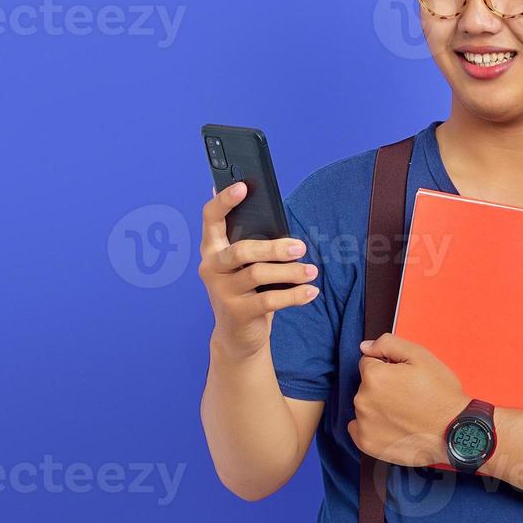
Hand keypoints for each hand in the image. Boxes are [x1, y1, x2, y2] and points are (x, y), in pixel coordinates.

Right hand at [197, 180, 319, 362]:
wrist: (238, 336)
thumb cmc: (248, 291)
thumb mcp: (247, 265)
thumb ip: (254, 243)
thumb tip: (277, 218)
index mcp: (212, 248)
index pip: (211, 217)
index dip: (224, 200)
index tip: (243, 186)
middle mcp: (211, 267)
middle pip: (241, 249)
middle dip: (274, 247)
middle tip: (301, 247)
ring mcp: (221, 291)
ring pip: (258, 274)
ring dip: (290, 272)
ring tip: (311, 271)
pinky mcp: (236, 313)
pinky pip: (269, 301)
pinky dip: (294, 295)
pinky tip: (311, 292)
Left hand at [348, 334, 468, 467]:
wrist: (453, 432)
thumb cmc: (441, 395)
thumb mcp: (421, 357)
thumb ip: (388, 344)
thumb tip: (365, 347)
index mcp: (374, 376)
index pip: (368, 363)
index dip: (388, 368)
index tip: (404, 379)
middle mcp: (363, 400)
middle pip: (366, 385)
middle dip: (382, 387)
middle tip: (408, 396)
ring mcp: (363, 424)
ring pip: (365, 406)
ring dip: (378, 407)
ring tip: (404, 414)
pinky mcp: (366, 443)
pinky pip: (358, 428)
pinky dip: (371, 426)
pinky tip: (392, 427)